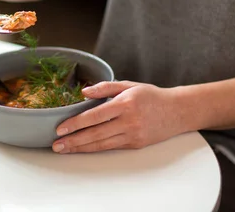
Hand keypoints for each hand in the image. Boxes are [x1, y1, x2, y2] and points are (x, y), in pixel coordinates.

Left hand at [52, 81, 186, 153]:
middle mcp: (129, 121)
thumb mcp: (129, 85)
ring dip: (81, 148)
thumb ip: (105, 88)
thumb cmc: (151, 96)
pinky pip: (111, 147)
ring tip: (65, 150)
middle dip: (73, 140)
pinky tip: (82, 148)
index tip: (61, 128)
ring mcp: (132, 135)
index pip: (94, 115)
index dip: (76, 123)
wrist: (177, 111)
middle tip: (56, 145)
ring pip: (101, 144)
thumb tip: (83, 92)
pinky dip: (95, 148)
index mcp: (125, 104)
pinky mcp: (135, 145)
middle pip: (95, 133)